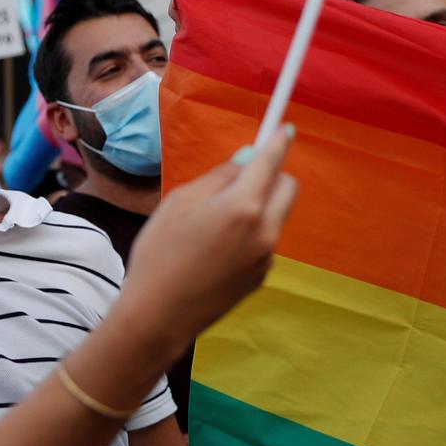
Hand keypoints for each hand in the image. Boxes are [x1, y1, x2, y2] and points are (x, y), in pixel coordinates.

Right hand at [119, 129, 296, 348]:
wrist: (158, 316)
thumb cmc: (160, 254)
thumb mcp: (180, 202)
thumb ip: (218, 178)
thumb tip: (245, 162)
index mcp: (243, 206)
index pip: (271, 162)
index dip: (278, 141)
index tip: (284, 129)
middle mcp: (264, 230)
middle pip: (287, 187)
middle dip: (272, 175)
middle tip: (241, 176)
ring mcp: (267, 257)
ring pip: (276, 215)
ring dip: (259, 205)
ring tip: (214, 222)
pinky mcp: (262, 276)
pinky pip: (265, 240)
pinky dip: (251, 232)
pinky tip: (215, 248)